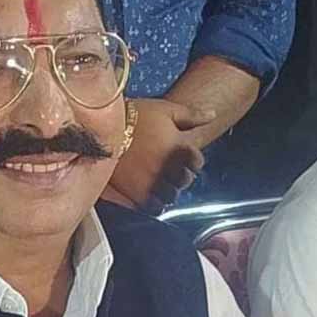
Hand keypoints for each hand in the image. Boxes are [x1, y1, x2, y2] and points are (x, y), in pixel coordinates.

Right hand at [103, 98, 215, 213]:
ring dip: (169, 190)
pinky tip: (149, 192)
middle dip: (181, 175)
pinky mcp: (137, 192)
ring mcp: (152, 181)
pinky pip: (155, 206)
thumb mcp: (165, 109)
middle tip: (170, 169)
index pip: (197, 162)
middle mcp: (168, 166)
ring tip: (159, 181)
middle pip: (185, 180)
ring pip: (172, 196)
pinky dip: (155, 202)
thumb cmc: (135, 116)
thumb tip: (213, 114)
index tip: (182, 156)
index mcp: (178, 146)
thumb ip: (192, 115)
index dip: (191, 159)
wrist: (102, 128)